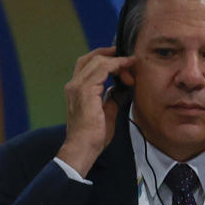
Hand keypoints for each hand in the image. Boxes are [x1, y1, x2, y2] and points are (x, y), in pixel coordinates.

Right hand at [57, 47, 133, 175]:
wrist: (83, 148)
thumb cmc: (92, 136)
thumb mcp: (105, 113)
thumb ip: (109, 99)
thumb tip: (118, 90)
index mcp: (76, 90)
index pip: (87, 65)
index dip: (105, 59)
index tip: (122, 62)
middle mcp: (73, 85)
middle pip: (91, 58)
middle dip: (111, 56)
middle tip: (129, 60)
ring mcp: (77, 86)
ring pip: (98, 61)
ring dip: (117, 62)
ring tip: (131, 67)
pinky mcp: (85, 90)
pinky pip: (102, 69)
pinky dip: (116, 65)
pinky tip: (126, 67)